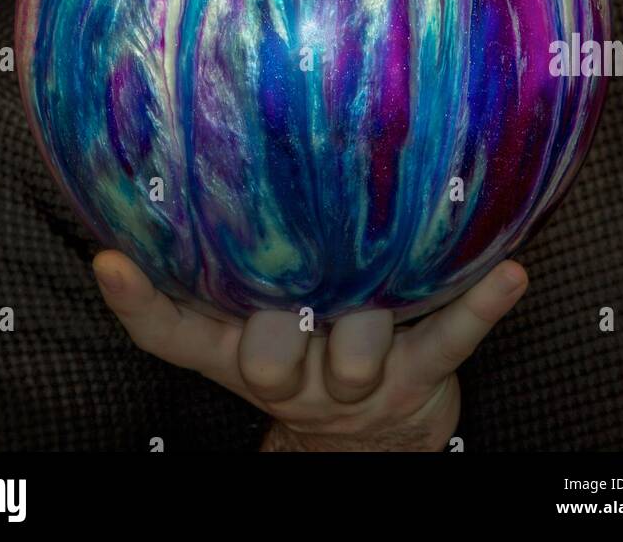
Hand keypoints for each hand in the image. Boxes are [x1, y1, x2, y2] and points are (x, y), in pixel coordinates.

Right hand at [93, 251, 526, 451]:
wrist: (372, 441)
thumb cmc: (304, 353)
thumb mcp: (245, 324)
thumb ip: (210, 270)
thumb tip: (171, 181)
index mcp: (239, 352)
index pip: (173, 334)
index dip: (138, 302)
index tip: (110, 256)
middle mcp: (291, 374)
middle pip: (265, 352)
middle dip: (273, 330)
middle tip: (286, 301)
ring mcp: (359, 379)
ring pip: (356, 343)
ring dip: (368, 313)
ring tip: (386, 275)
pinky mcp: (423, 374)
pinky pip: (452, 337)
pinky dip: (482, 304)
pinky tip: (512, 270)